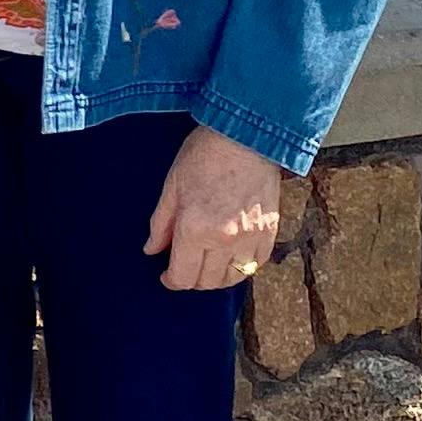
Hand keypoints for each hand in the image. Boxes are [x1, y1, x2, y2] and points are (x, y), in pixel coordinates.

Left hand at [145, 123, 287, 292]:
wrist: (245, 138)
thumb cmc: (204, 156)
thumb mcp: (172, 187)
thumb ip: (161, 224)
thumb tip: (151, 250)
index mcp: (194, 230)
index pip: (183, 277)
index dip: (171, 281)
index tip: (167, 276)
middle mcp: (224, 241)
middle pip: (208, 282)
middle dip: (192, 280)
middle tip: (186, 267)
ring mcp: (250, 238)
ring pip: (234, 278)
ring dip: (218, 277)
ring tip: (208, 264)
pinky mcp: (269, 232)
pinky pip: (256, 264)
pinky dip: (243, 266)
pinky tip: (232, 255)